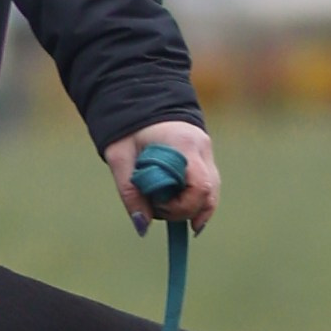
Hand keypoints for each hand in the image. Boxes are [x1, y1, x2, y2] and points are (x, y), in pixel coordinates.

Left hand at [101, 119, 218, 235]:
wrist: (140, 103)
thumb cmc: (127, 130)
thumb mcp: (120, 159)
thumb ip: (130, 192)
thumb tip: (142, 227)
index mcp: (183, 144)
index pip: (199, 186)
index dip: (182, 207)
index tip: (158, 208)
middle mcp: (202, 148)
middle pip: (209, 193)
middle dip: (184, 210)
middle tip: (158, 207)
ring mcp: (207, 153)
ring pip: (211, 192)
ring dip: (190, 207)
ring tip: (165, 207)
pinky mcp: (204, 159)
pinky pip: (207, 187)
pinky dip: (195, 202)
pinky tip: (183, 214)